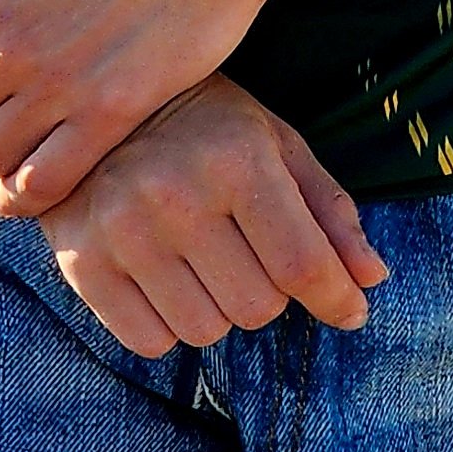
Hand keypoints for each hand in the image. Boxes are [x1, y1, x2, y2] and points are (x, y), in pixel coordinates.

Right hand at [17, 76, 390, 359]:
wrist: (94, 109)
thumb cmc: (205, 128)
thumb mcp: (275, 146)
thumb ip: (328, 210)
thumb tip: (371, 279)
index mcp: (236, 157)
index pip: (301, 264)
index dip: (336, 299)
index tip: (350, 311)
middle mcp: (176, 192)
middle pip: (257, 308)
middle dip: (266, 291)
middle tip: (245, 253)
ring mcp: (122, 229)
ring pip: (204, 331)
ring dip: (215, 309)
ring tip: (199, 260)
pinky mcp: (81, 261)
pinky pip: (150, 342)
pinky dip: (166, 324)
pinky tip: (160, 277)